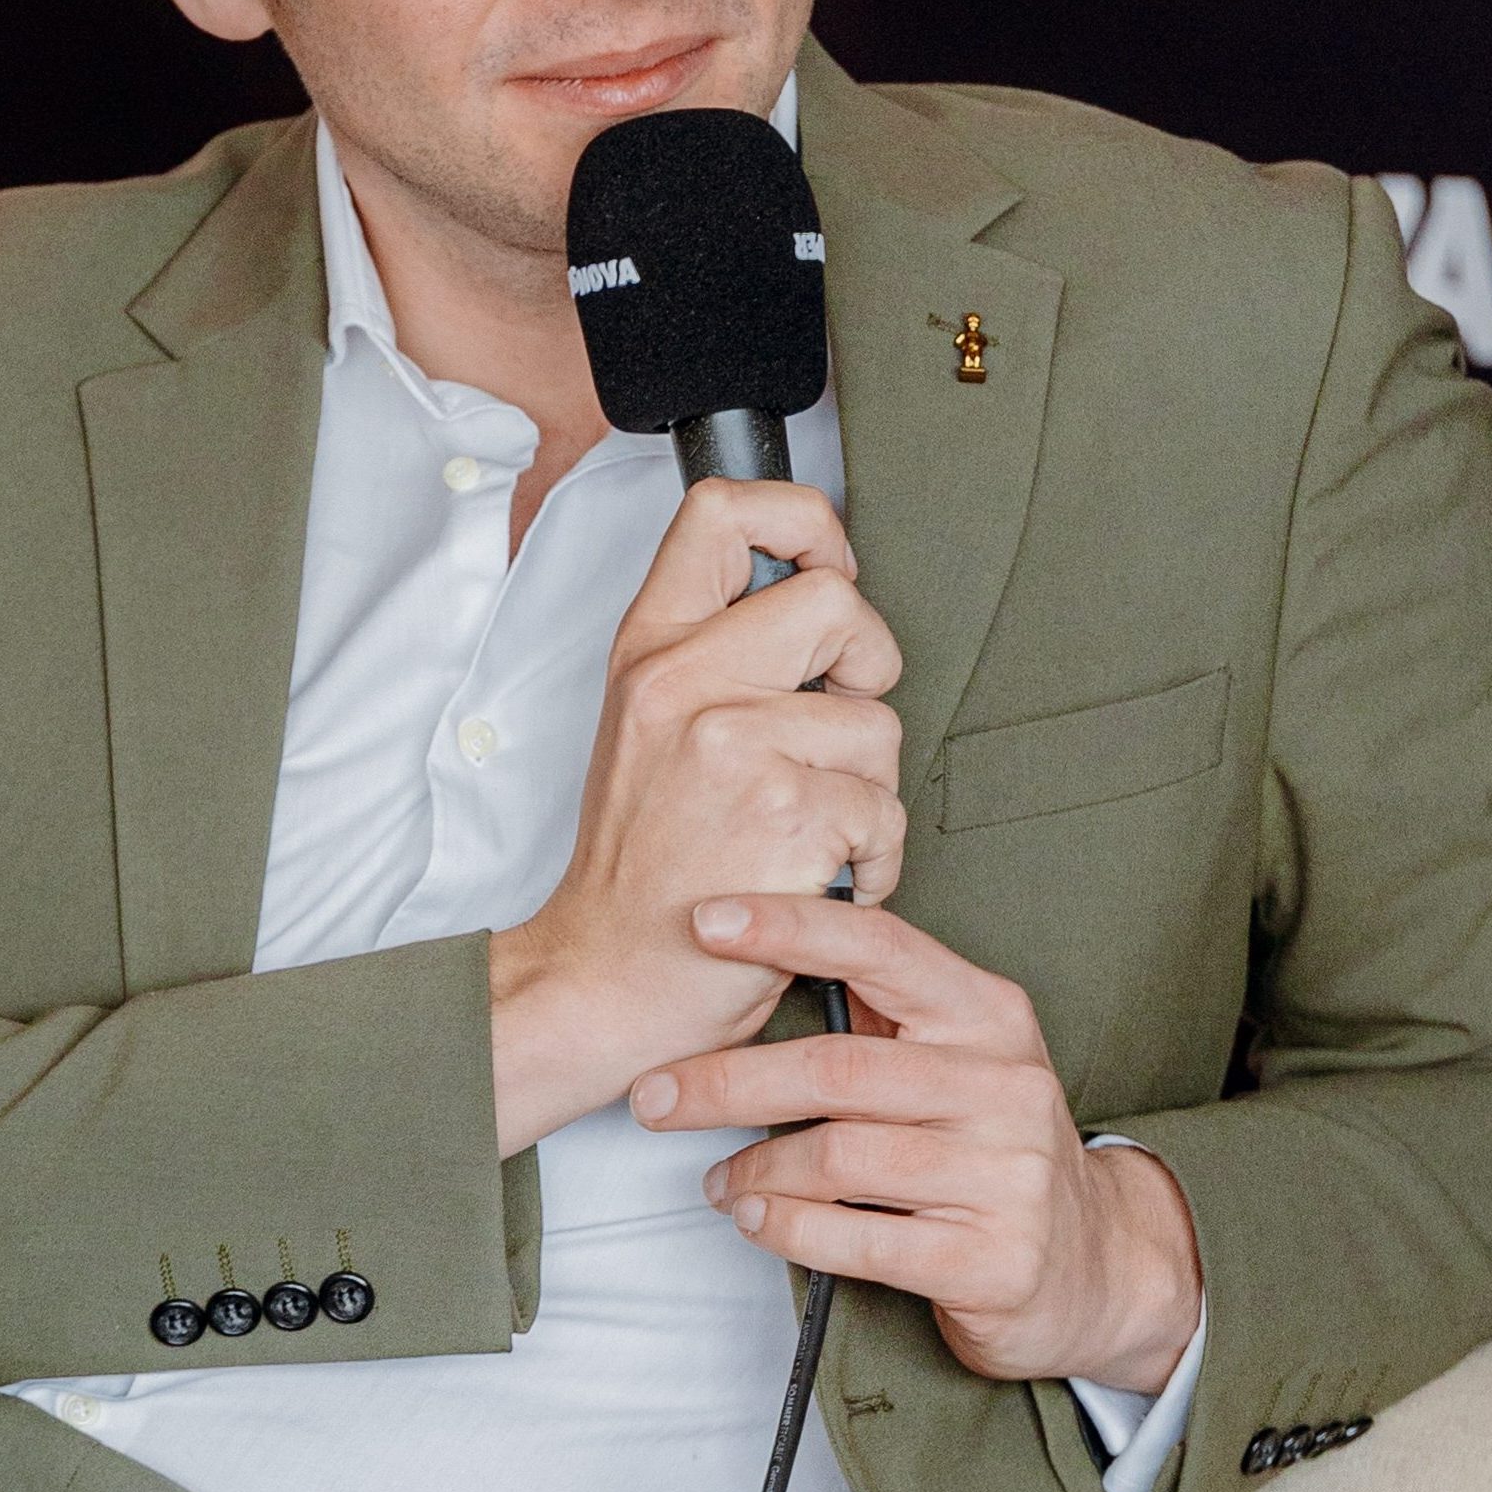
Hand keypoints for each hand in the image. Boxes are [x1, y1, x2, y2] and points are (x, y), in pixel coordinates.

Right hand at [489, 480, 905, 1154]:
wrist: (607, 981)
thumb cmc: (643, 872)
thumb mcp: (647, 730)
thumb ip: (715, 656)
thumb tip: (821, 599)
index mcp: (649, 650)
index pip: (724, 510)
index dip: (803, 522)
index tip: (825, 571)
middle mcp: (683, 681)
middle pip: (836, 601)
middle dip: (867, 668)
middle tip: (835, 730)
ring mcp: (734, 743)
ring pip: (877, 721)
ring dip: (867, 790)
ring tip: (808, 835)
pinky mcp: (786, 811)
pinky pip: (884, 808)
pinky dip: (873, 859)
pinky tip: (822, 881)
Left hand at [630, 894, 1203, 1393]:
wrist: (1095, 1268)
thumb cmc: (991, 1152)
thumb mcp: (959, 1065)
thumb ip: (882, 1021)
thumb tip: (750, 969)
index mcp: (990, 1017)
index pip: (882, 950)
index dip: (789, 931)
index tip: (703, 922)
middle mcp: (1006, 1087)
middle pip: (837, 1068)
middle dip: (725, 1081)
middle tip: (653, 1097)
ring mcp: (1007, 1176)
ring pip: (838, 1157)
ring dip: (754, 1172)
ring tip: (718, 1183)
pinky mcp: (992, 1260)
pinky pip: (859, 1239)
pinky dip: (789, 1230)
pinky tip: (758, 1221)